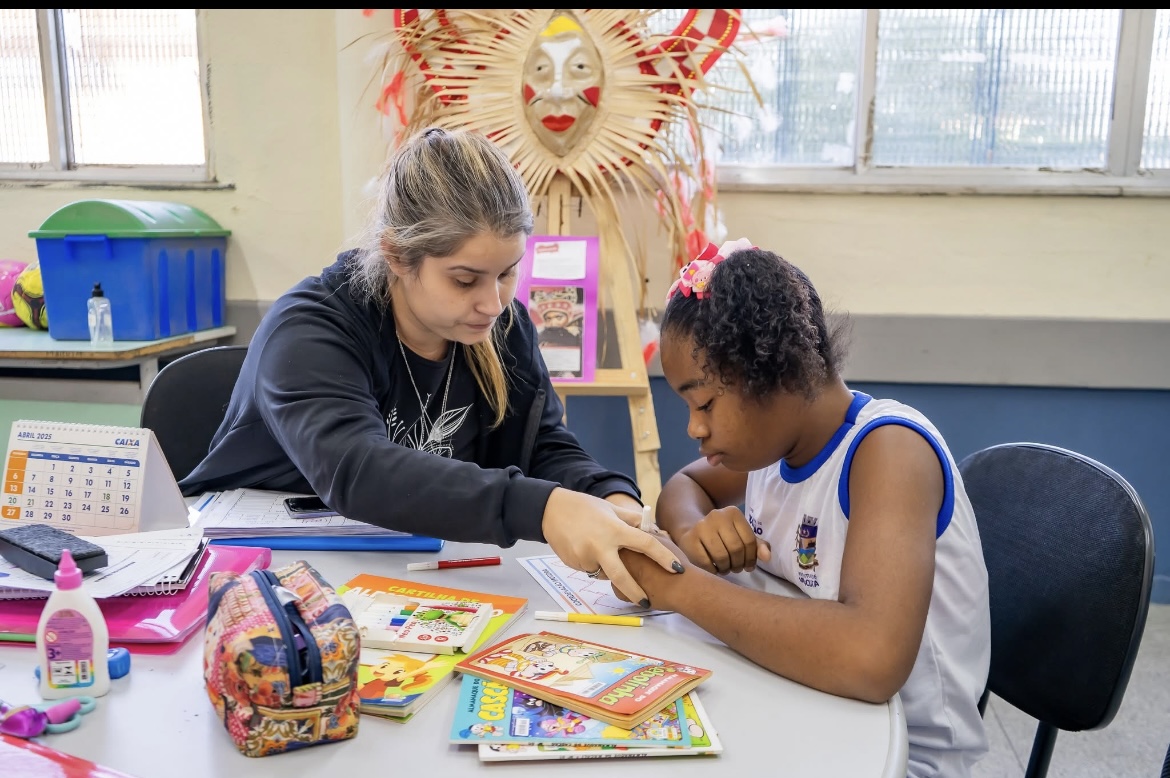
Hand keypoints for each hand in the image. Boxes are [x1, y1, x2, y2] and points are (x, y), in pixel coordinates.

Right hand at [542, 487, 681, 605]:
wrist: (550, 510)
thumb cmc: (585, 507)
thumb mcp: (611, 510)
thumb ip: (632, 521)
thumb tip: (654, 530)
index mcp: (614, 529)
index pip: (645, 544)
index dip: (664, 557)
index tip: (677, 568)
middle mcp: (600, 545)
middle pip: (622, 576)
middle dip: (635, 592)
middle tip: (646, 602)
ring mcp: (585, 556)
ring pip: (603, 572)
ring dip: (606, 567)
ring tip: (595, 547)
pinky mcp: (573, 563)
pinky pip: (589, 569)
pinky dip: (592, 563)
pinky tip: (583, 548)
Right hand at [676, 506, 771, 574]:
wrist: (692, 529)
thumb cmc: (722, 535)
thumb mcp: (741, 536)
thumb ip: (757, 545)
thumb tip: (767, 557)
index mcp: (733, 513)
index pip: (749, 540)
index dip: (751, 558)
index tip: (748, 566)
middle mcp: (716, 516)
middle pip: (736, 548)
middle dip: (738, 564)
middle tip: (736, 568)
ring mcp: (701, 526)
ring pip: (721, 557)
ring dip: (726, 568)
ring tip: (725, 568)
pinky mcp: (688, 539)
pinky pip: (706, 562)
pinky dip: (712, 570)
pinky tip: (714, 568)